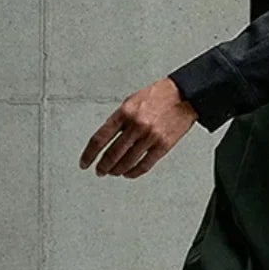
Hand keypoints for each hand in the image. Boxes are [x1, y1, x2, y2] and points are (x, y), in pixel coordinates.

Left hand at [78, 77, 198, 177]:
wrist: (184, 96)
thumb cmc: (157, 97)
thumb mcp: (131, 101)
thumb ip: (119, 120)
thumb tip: (106, 139)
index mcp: (125, 113)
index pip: (100, 138)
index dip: (89, 154)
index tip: (85, 162)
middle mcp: (136, 125)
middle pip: (112, 154)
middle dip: (103, 166)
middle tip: (99, 171)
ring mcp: (150, 137)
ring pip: (127, 162)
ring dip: (116, 170)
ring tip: (112, 172)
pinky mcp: (163, 146)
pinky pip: (144, 165)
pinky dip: (133, 172)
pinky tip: (128, 173)